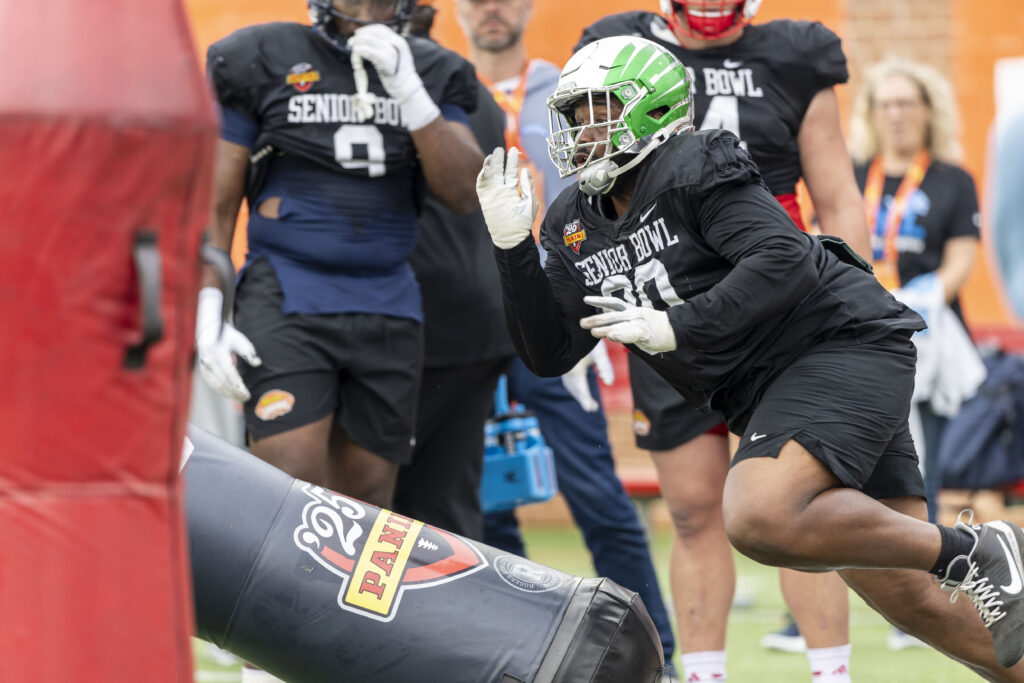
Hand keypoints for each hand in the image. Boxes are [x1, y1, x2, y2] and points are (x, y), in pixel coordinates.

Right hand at [195, 287, 260, 401]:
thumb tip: (257, 363)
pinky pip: (214, 385)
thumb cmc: (228, 337)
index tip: (247, 391)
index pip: (228, 372)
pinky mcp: (204, 373)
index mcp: (217, 351)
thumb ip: (248, 351)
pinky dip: (224, 392)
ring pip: (217, 385)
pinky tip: (233, 396)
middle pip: (222, 381)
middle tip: (247, 398)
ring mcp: (204, 368)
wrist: (209, 333)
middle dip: (235, 392)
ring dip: (230, 394)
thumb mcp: (239, 340)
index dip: (237, 384)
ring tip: (242, 399)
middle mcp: (208, 360)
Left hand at [348, 23, 438, 130]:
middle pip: (376, 34)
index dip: (367, 29)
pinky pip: (374, 53)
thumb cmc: (396, 74)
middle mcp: (398, 44)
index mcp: (399, 41)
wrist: (406, 87)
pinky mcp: (389, 63)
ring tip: (353, 48)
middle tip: (351, 42)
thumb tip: (365, 43)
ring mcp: (395, 53)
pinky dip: (363, 50)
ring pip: (373, 42)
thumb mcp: (392, 57)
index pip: (381, 29)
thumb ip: (382, 48)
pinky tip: (357, 51)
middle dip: (361, 36)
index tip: (357, 34)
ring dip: (360, 43)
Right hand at [476, 146, 537, 248]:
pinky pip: (481, 186)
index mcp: (512, 189)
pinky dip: (482, 176)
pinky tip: (486, 168)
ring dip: (489, 165)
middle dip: (499, 159)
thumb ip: (528, 186)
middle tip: (500, 149)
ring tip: (492, 155)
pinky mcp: (485, 200)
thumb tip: (526, 170)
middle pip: (498, 170)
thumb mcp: (529, 201)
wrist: (512, 237)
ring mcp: (492, 194)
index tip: (514, 150)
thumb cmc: (523, 222)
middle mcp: (501, 190)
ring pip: (489, 175)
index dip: (512, 160)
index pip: (510, 171)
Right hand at [561, 340, 614, 411]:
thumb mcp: (597, 350)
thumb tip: (609, 383)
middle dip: (582, 397)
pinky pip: (568, 376)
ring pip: (569, 383)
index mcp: (574, 368)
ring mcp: (563, 365)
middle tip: (591, 407)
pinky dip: (574, 384)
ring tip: (587, 400)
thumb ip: (604, 366)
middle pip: (574, 388)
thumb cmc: (584, 336)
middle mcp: (566, 369)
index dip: (585, 399)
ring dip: (577, 392)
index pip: (580, 388)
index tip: (592, 408)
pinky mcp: (562, 361)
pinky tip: (578, 385)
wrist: (566, 320)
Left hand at [580, 296, 676, 353]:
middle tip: (581, 323)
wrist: (677, 329)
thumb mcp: (639, 323)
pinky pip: (632, 334)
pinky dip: (622, 335)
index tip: (585, 299)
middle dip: (596, 320)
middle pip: (612, 316)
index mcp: (632, 311)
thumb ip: (624, 325)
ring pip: (620, 324)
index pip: (613, 304)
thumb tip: (608, 330)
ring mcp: (640, 323)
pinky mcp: (646, 333)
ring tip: (594, 332)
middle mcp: (634, 314)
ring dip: (606, 329)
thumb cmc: (657, 328)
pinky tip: (612, 336)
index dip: (599, 301)